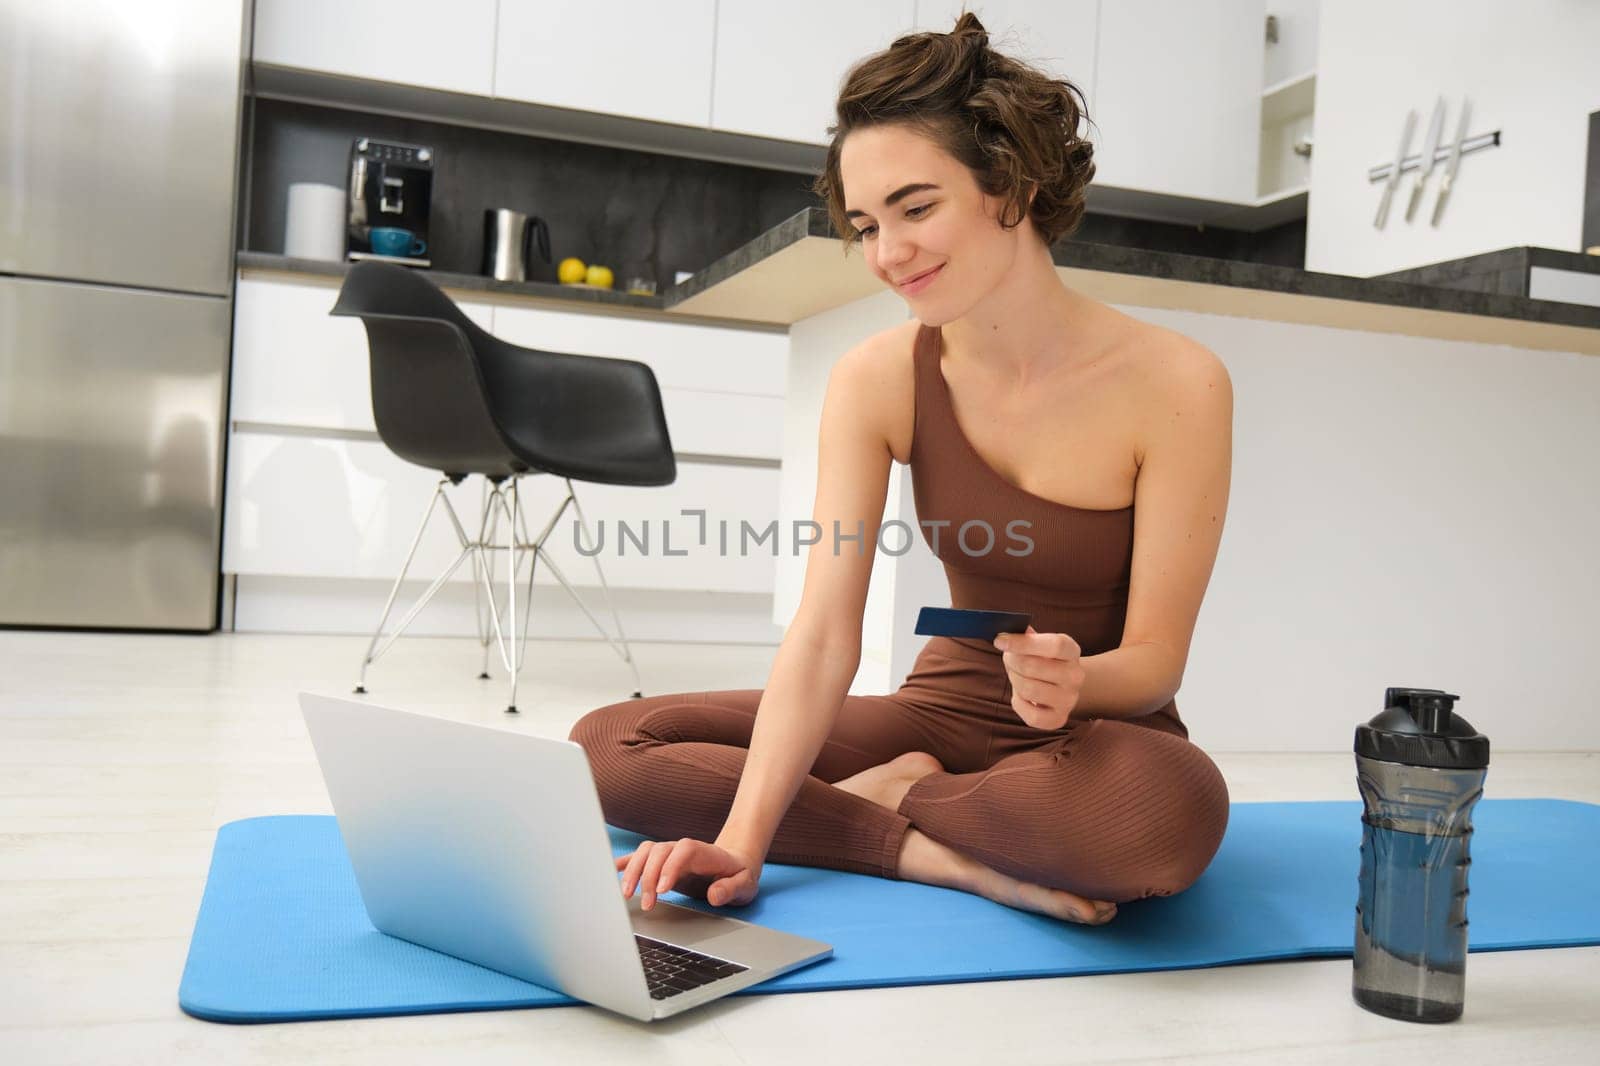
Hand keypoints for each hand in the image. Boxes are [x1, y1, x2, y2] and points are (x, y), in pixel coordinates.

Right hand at [615, 837, 761, 910]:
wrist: (734, 863)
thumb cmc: (739, 875)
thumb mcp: (745, 884)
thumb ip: (731, 888)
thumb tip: (713, 895)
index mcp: (704, 852)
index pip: (683, 851)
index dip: (669, 867)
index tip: (661, 890)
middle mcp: (683, 849)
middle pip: (659, 851)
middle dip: (648, 876)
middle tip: (647, 904)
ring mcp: (670, 853)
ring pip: (645, 852)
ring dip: (633, 870)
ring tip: (627, 894)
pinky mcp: (662, 861)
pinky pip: (640, 856)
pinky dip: (626, 863)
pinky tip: (613, 872)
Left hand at [993, 625, 1084, 730]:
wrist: (1062, 685)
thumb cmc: (1043, 660)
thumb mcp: (1038, 643)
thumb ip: (1024, 637)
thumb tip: (1005, 635)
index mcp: (1072, 651)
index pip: (1054, 645)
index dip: (1023, 643)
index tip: (999, 640)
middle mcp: (1075, 676)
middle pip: (1034, 667)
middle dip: (1012, 661)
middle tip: (1008, 657)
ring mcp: (1069, 700)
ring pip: (1028, 689)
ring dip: (1014, 680)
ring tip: (1015, 675)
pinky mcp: (1058, 719)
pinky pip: (1030, 714)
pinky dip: (1018, 703)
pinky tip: (1021, 696)